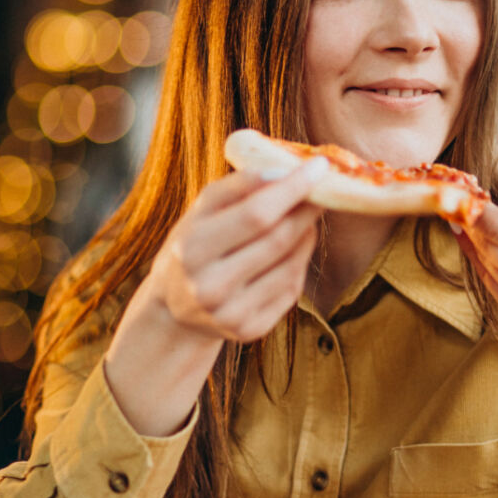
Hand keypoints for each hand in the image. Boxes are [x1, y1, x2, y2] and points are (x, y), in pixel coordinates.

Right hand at [104, 157, 327, 435]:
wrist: (175, 310)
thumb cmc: (192, 247)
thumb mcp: (198, 213)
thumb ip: (236, 188)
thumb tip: (284, 171)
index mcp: (192, 249)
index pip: (255, 214)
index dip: (292, 189)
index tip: (319, 166)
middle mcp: (209, 287)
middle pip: (278, 239)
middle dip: (306, 209)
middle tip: (322, 190)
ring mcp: (231, 313)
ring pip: (291, 264)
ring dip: (306, 234)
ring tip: (303, 218)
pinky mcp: (250, 330)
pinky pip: (291, 289)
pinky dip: (298, 263)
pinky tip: (292, 250)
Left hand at [455, 177, 497, 416]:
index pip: (497, 226)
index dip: (475, 206)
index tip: (469, 189)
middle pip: (485, 244)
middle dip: (472, 220)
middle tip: (463, 198)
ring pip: (483, 263)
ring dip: (473, 239)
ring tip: (467, 215)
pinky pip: (489, 282)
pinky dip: (482, 260)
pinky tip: (481, 242)